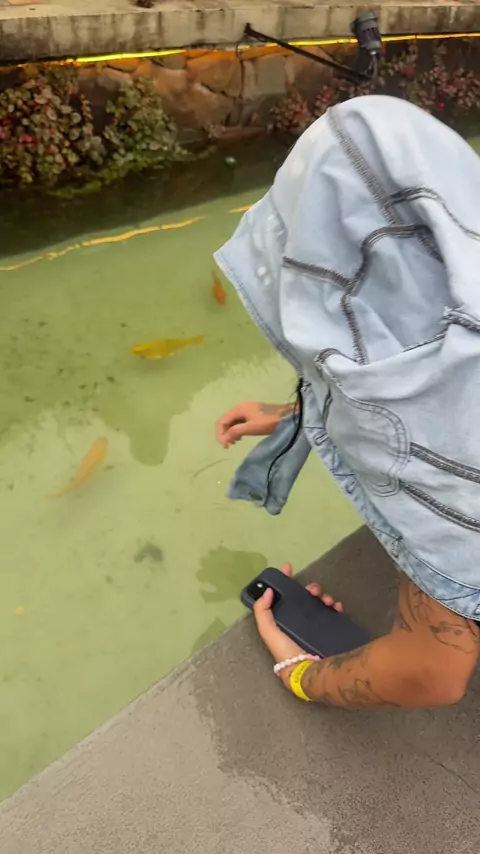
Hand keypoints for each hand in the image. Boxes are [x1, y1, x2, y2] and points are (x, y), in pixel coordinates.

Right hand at [216, 401, 293, 448]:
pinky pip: (239, 422)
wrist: (287, 416)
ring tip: (235, 443)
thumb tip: (224, 439)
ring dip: (230, 433)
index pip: (222, 421)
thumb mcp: (252, 428)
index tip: (226, 446)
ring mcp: (247, 410)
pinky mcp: (252, 414)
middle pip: (226, 421)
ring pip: (232, 422)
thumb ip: (236, 432)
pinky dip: (237, 430)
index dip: (221, 434)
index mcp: (239, 409)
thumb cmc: (269, 422)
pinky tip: (241, 437)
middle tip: (229, 446)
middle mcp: (240, 408)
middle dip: (225, 434)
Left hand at [253, 563, 342, 688]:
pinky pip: (333, 614)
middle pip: (304, 598)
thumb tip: (268, 591)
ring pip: (319, 603)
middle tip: (313, 590)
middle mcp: (299, 621)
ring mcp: (314, 627)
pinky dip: (335, 607)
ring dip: (323, 597)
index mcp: (283, 620)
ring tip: (327, 600)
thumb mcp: (268, 631)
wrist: (309, 672)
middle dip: (309, 589)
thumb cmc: (286, 652)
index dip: (285, 581)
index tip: (288, 567)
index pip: (284, 596)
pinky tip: (337, 607)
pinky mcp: (329, 632)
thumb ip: (262, 611)